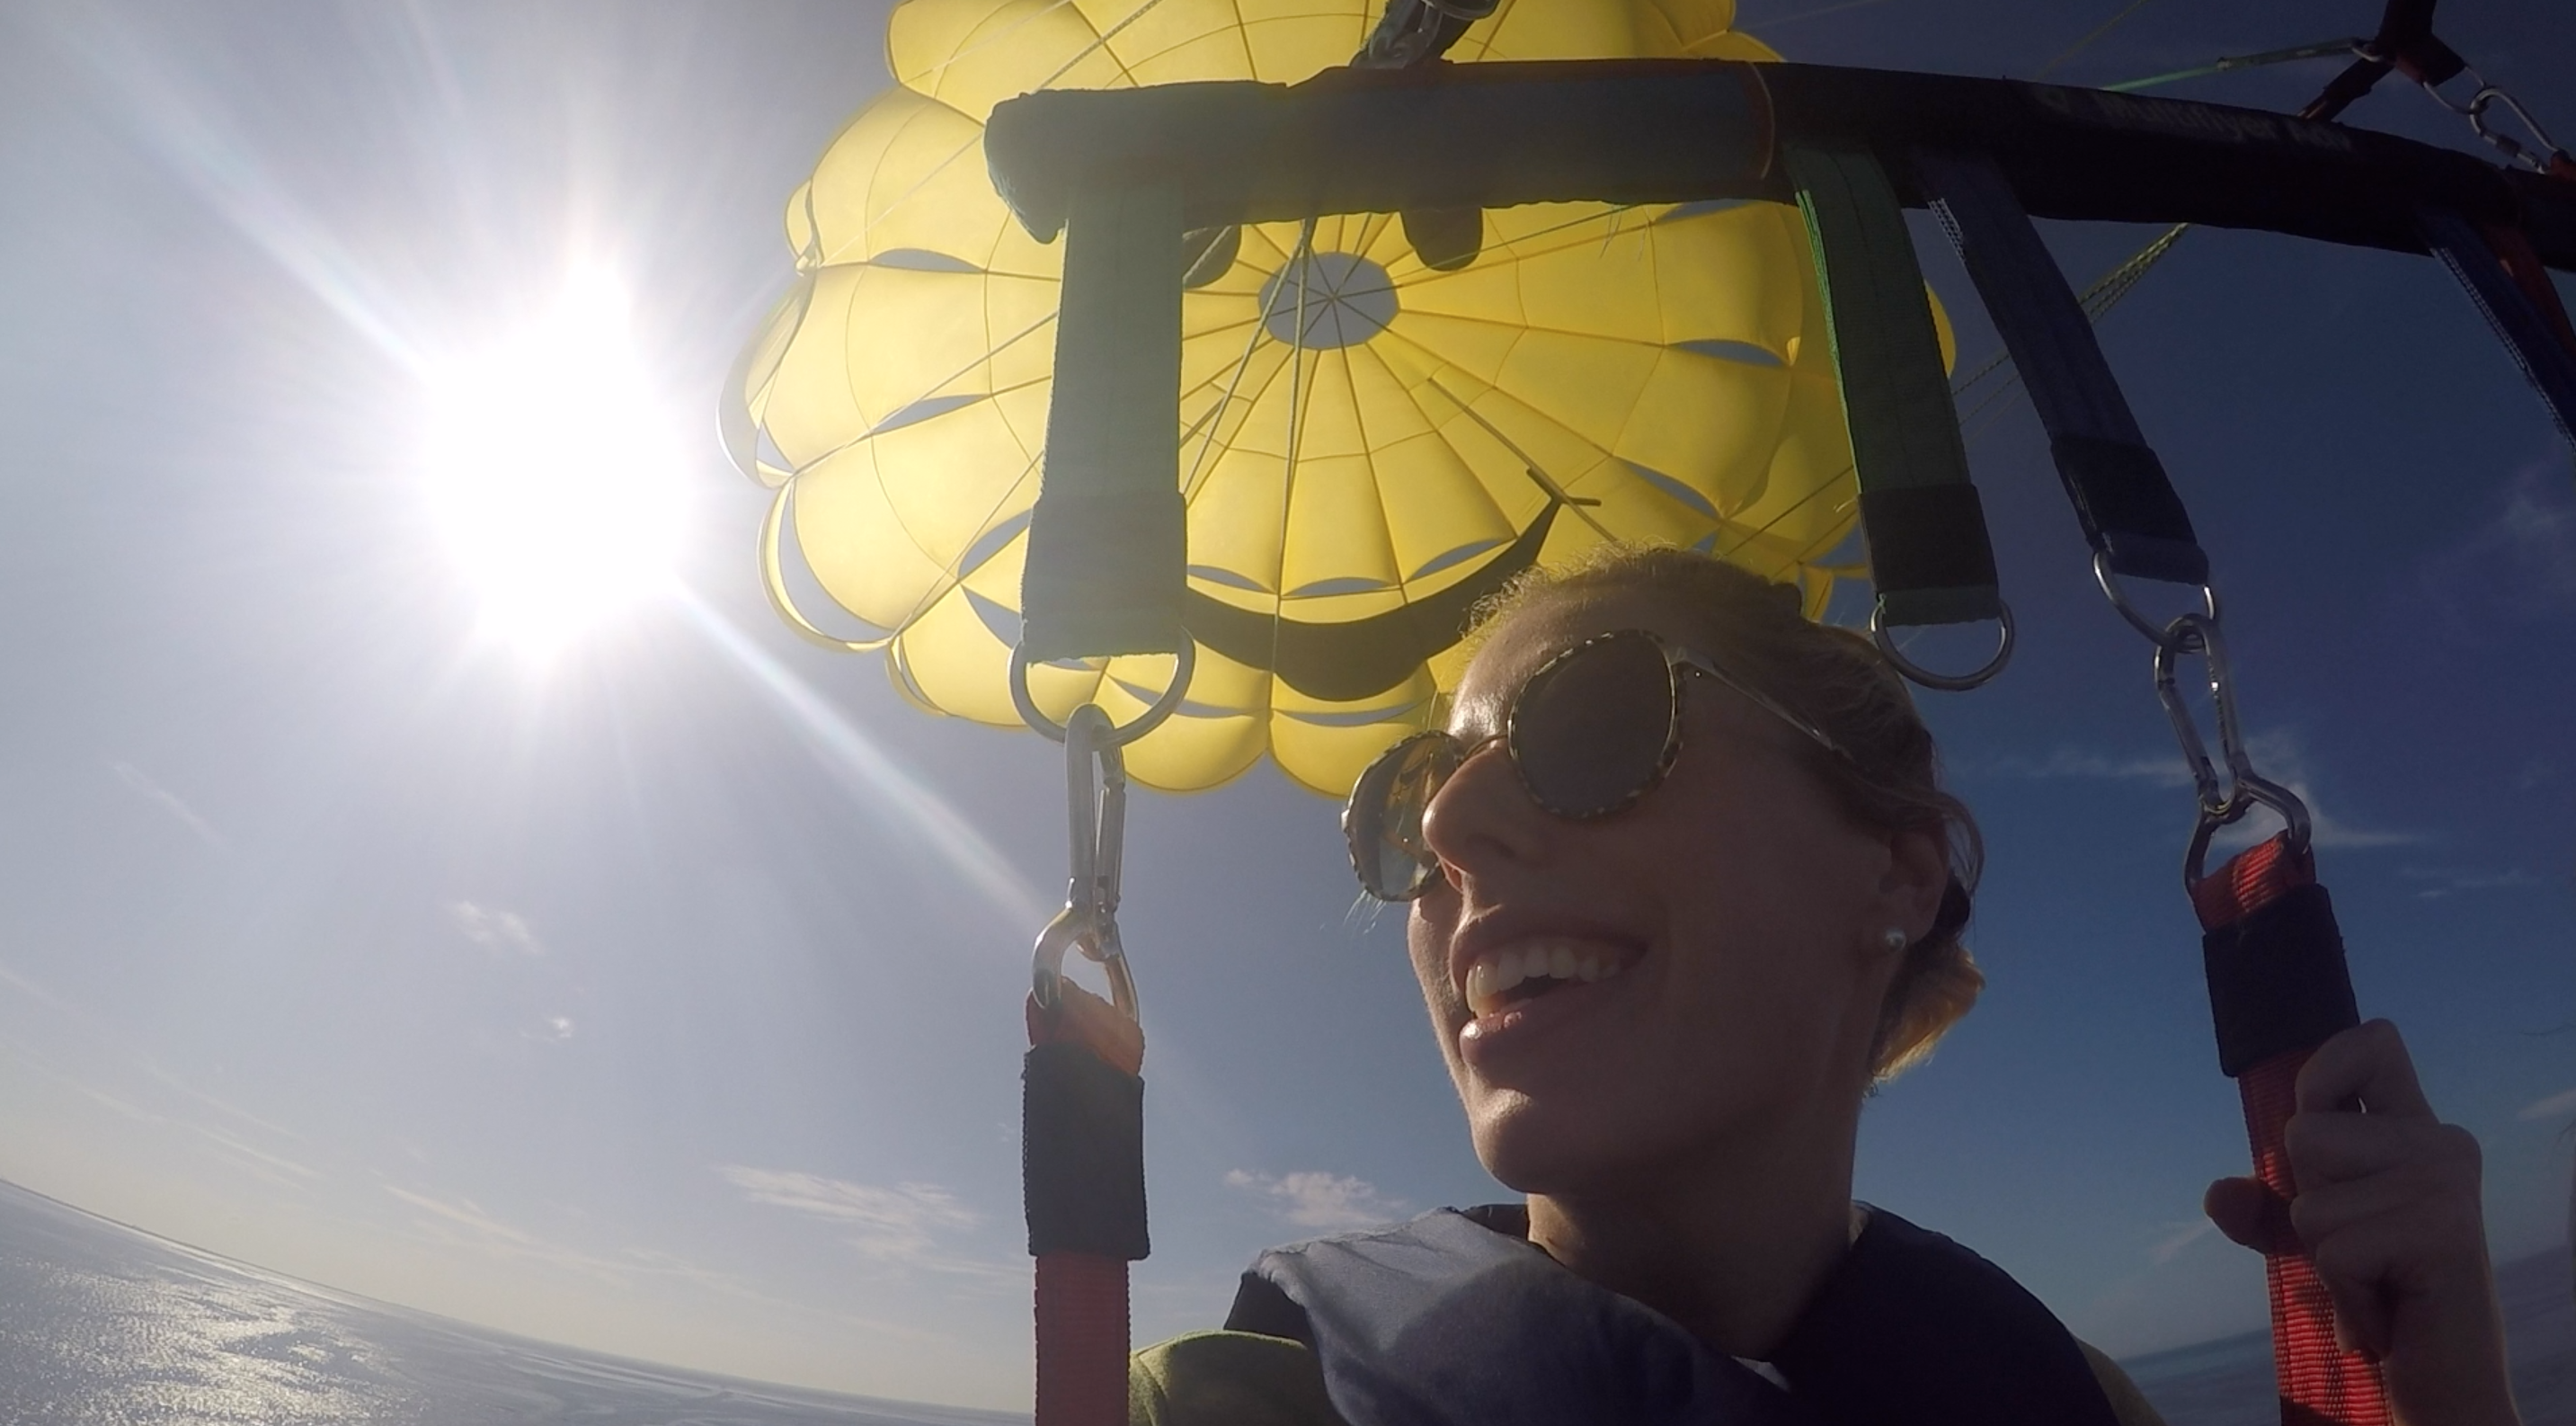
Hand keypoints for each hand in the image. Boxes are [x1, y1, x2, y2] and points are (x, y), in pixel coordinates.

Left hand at [2203, 1020, 2517, 1425]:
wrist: (2442, 1371)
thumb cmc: (2378, 1287)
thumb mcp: (2312, 1235)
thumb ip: (2260, 1206)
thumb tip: (2218, 1193)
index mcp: (2415, 1126)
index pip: (2372, 1040)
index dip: (2321, 1071)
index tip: (2319, 1118)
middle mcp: (2442, 1143)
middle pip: (2303, 1134)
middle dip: (2307, 1202)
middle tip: (2365, 1245)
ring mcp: (2447, 1185)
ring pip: (2308, 1200)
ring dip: (2324, 1254)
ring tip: (2377, 1276)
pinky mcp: (2443, 1234)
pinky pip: (2331, 1250)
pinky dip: (2343, 1291)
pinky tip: (2384, 1307)